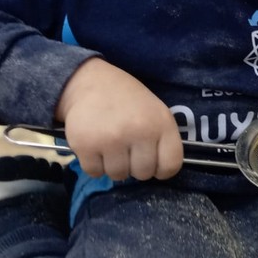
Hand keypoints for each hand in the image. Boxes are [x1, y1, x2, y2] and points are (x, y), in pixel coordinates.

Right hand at [56, 57, 182, 180]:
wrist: (90, 82)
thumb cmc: (127, 100)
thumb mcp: (155, 111)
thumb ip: (161, 139)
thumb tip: (157, 172)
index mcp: (162, 123)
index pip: (171, 166)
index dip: (161, 168)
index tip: (151, 159)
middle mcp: (140, 131)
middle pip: (143, 174)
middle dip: (134, 165)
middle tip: (126, 147)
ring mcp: (113, 139)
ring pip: (118, 175)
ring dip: (113, 165)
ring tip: (110, 144)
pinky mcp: (86, 145)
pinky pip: (95, 172)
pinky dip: (94, 164)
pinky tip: (95, 145)